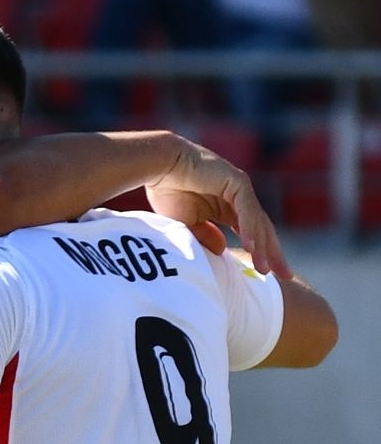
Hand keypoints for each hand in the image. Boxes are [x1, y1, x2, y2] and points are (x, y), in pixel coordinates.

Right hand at [145, 137, 289, 277]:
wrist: (159, 166)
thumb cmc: (169, 191)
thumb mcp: (187, 224)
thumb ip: (205, 236)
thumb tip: (222, 250)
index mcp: (229, 208)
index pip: (252, 233)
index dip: (261, 254)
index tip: (268, 275)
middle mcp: (240, 198)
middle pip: (262, 229)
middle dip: (273, 253)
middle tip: (284, 276)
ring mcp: (241, 189)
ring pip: (257, 221)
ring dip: (262, 246)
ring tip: (266, 269)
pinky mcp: (236, 182)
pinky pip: (246, 210)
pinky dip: (250, 229)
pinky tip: (251, 247)